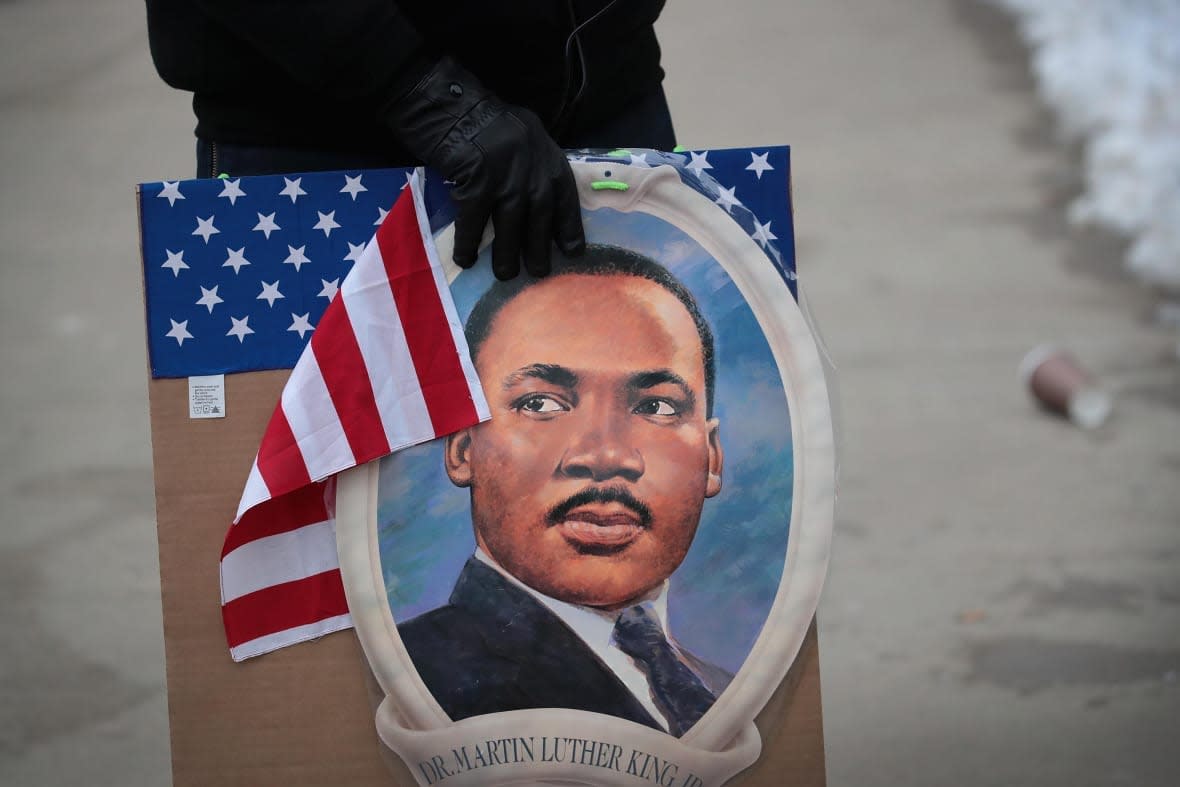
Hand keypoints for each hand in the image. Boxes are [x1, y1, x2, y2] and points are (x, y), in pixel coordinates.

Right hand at [384, 57, 584, 278]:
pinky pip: (474, 223)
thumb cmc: (483, 119)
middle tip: (539, 273)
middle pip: (539, 217)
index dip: (569, 227)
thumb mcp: (523, 136)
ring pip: (511, 225)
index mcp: (546, 155)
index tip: (573, 252)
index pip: (565, 198)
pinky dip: (469, 243)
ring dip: (508, 254)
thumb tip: (536, 202)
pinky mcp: (476, 183)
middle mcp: (531, 168)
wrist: (448, 102)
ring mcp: (505, 176)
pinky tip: (466, 259)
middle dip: (539, 248)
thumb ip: (533, 165)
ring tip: (506, 275)